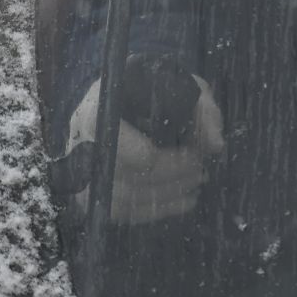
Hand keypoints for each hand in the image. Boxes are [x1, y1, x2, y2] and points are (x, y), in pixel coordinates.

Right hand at [66, 73, 223, 225]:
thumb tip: (216, 146)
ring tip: (197, 182)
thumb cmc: (156, 85)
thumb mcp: (185, 85)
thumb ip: (204, 112)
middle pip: (128, 177)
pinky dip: (155, 210)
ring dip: (167, 196)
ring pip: (124, 200)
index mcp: (101, 109)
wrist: (125, 92)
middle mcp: (81, 142)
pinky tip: (185, 199)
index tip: (196, 153)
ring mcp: (81, 168)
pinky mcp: (89, 189)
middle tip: (202, 170)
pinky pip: (119, 211)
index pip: (130, 150)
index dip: (170, 159)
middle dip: (173, 178)